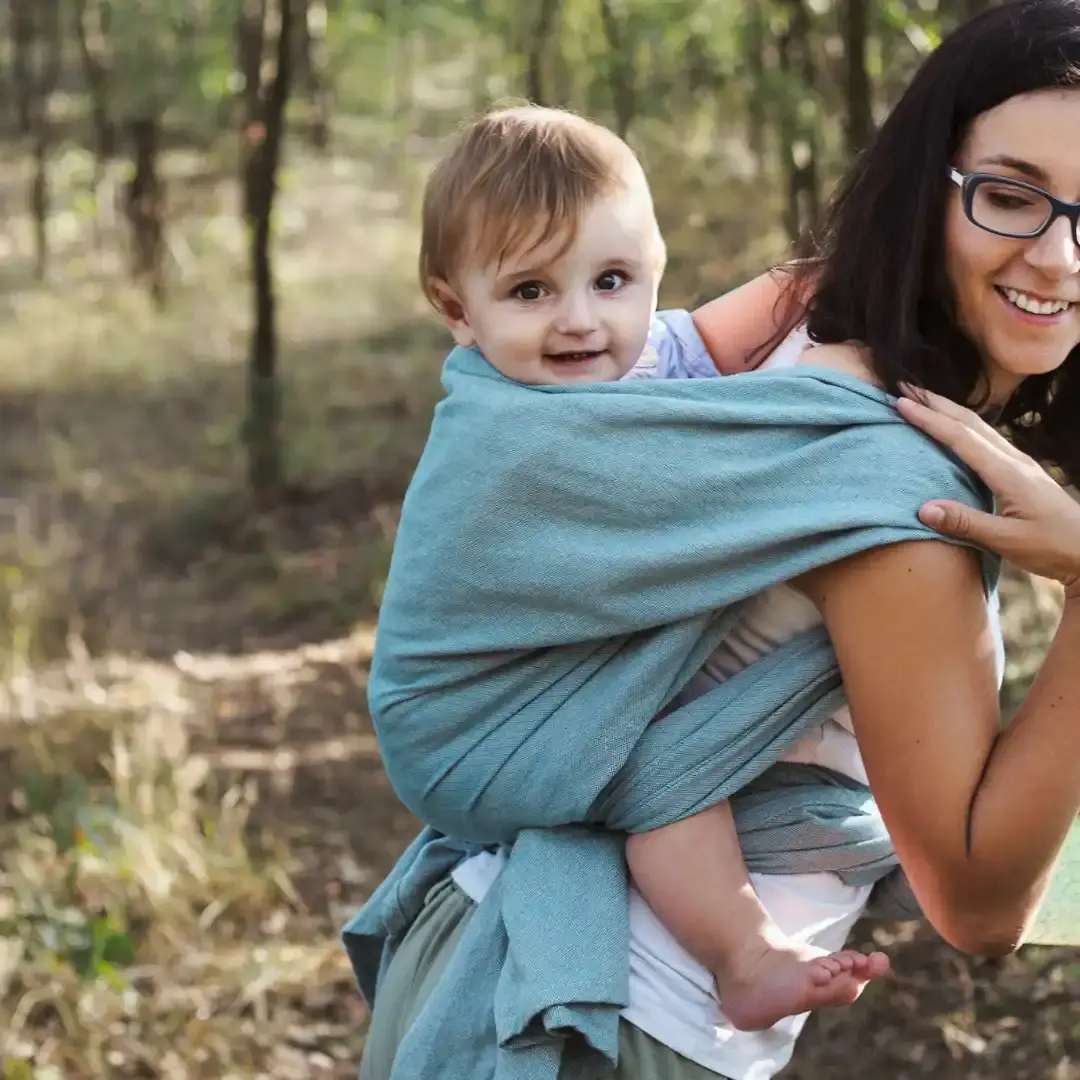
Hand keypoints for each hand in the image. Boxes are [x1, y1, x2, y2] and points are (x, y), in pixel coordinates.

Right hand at [895, 386, 1079, 599]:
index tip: (902, 403)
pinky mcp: (1021, 471)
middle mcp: (1014, 460)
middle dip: (936, 403)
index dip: (930, 419)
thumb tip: (923, 508)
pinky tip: (954, 428)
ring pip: (979, 426)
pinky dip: (962, 426)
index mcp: (1008, 473)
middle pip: (970, 422)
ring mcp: (1020, 463)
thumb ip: (965, 523)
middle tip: (905, 387)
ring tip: (923, 401)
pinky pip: (986, 438)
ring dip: (949, 410)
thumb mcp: (1007, 540)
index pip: (961, 438)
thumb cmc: (1051, 546)